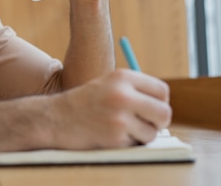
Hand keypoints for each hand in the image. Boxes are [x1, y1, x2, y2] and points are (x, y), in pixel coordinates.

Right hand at [48, 69, 171, 148]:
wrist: (56, 118)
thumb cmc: (86, 102)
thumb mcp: (109, 84)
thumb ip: (135, 90)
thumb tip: (164, 106)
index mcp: (123, 77)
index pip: (162, 91)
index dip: (161, 102)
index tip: (152, 108)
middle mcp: (123, 95)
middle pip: (164, 112)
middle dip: (159, 122)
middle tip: (149, 124)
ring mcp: (119, 117)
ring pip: (152, 133)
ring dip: (142, 135)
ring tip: (121, 129)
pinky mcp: (115, 137)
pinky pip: (136, 144)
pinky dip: (127, 144)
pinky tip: (110, 135)